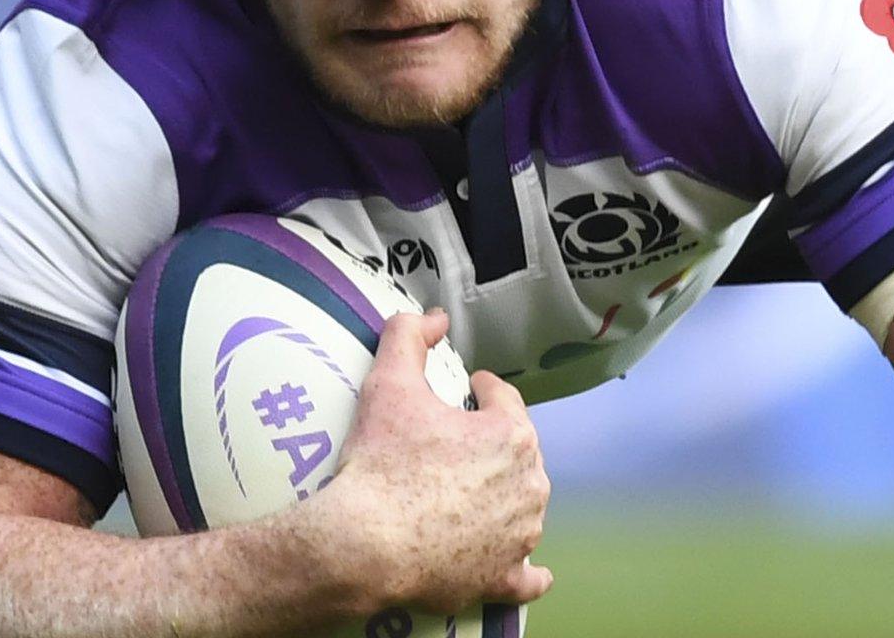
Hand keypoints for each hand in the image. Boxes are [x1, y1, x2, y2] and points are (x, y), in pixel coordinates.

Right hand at [308, 311, 552, 614]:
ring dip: (504, 500)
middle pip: (515, 453)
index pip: (503, 399)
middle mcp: (530, 485)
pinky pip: (526, 574)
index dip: (481, 390)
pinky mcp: (503, 577)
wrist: (363, 543)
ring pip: (522, 508)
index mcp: (512, 435)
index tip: (466, 392)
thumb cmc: (381, 464)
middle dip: (489, 445)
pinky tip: (521, 566)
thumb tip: (431, 316)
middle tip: (449, 447)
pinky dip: (524, 569)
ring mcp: (520, 535)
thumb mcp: (388, 385)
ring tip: (466, 496)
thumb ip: (408, 337)